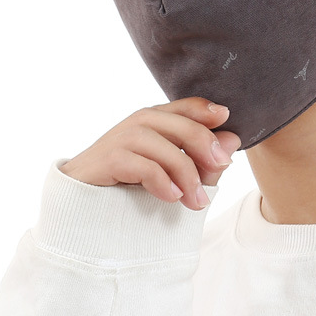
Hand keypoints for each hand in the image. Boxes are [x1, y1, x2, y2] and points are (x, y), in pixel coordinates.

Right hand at [58, 98, 240, 209]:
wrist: (82, 209)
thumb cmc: (132, 190)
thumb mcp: (177, 176)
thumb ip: (204, 161)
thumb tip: (233, 141)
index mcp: (154, 123)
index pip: (184, 107)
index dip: (206, 109)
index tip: (225, 116)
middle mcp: (137, 124)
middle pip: (178, 123)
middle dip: (203, 143)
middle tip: (222, 167)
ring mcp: (119, 140)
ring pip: (161, 144)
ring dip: (185, 172)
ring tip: (197, 202)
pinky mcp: (106, 160)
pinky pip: (141, 164)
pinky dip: (161, 181)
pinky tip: (172, 198)